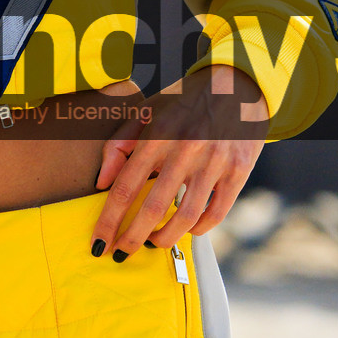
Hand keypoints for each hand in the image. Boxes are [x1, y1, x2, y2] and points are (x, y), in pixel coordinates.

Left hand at [90, 64, 266, 259]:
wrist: (236, 84)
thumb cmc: (183, 101)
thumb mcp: (146, 113)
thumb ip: (119, 145)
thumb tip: (102, 183)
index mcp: (157, 135)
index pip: (125, 187)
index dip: (109, 221)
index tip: (99, 242)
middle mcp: (185, 150)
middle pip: (154, 208)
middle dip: (133, 238)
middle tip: (121, 253)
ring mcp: (214, 162)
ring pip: (187, 216)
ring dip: (166, 238)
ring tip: (154, 242)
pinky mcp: (239, 170)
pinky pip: (217, 212)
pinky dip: (200, 229)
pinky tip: (188, 230)